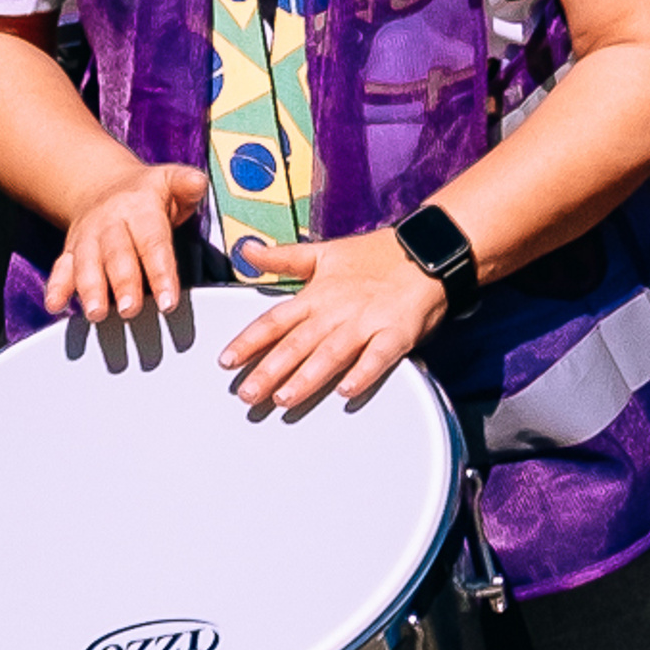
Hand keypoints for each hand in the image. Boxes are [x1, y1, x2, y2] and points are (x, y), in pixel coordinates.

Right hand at [47, 160, 206, 323]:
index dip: (161, 272)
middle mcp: (111, 222)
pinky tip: (55, 305)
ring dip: (90, 288)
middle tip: (130, 310)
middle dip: (123, 283)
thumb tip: (198, 182)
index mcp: (139, 207)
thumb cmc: (146, 195)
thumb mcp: (170, 181)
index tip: (167, 302)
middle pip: (117, 254)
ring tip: (96, 313)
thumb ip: (186, 185)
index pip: (153, 241)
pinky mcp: (71, 250)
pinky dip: (56, 286)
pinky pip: (61, 267)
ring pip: (87, 263)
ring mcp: (88, 237)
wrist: (103, 185)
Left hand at [217, 226, 449, 407]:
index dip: (250, 340)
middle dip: (270, 369)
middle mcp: (336, 309)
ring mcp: (366, 322)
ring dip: (308, 376)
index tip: (225, 361)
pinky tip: (347, 392)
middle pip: (298, 342)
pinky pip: (377, 356)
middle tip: (246, 395)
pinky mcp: (395, 333)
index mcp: (317, 293)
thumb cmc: (372, 257)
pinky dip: (362, 373)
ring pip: (332, 352)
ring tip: (284, 398)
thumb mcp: (324, 253)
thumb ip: (284, 258)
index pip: (276, 319)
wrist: (424, 252)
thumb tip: (247, 251)